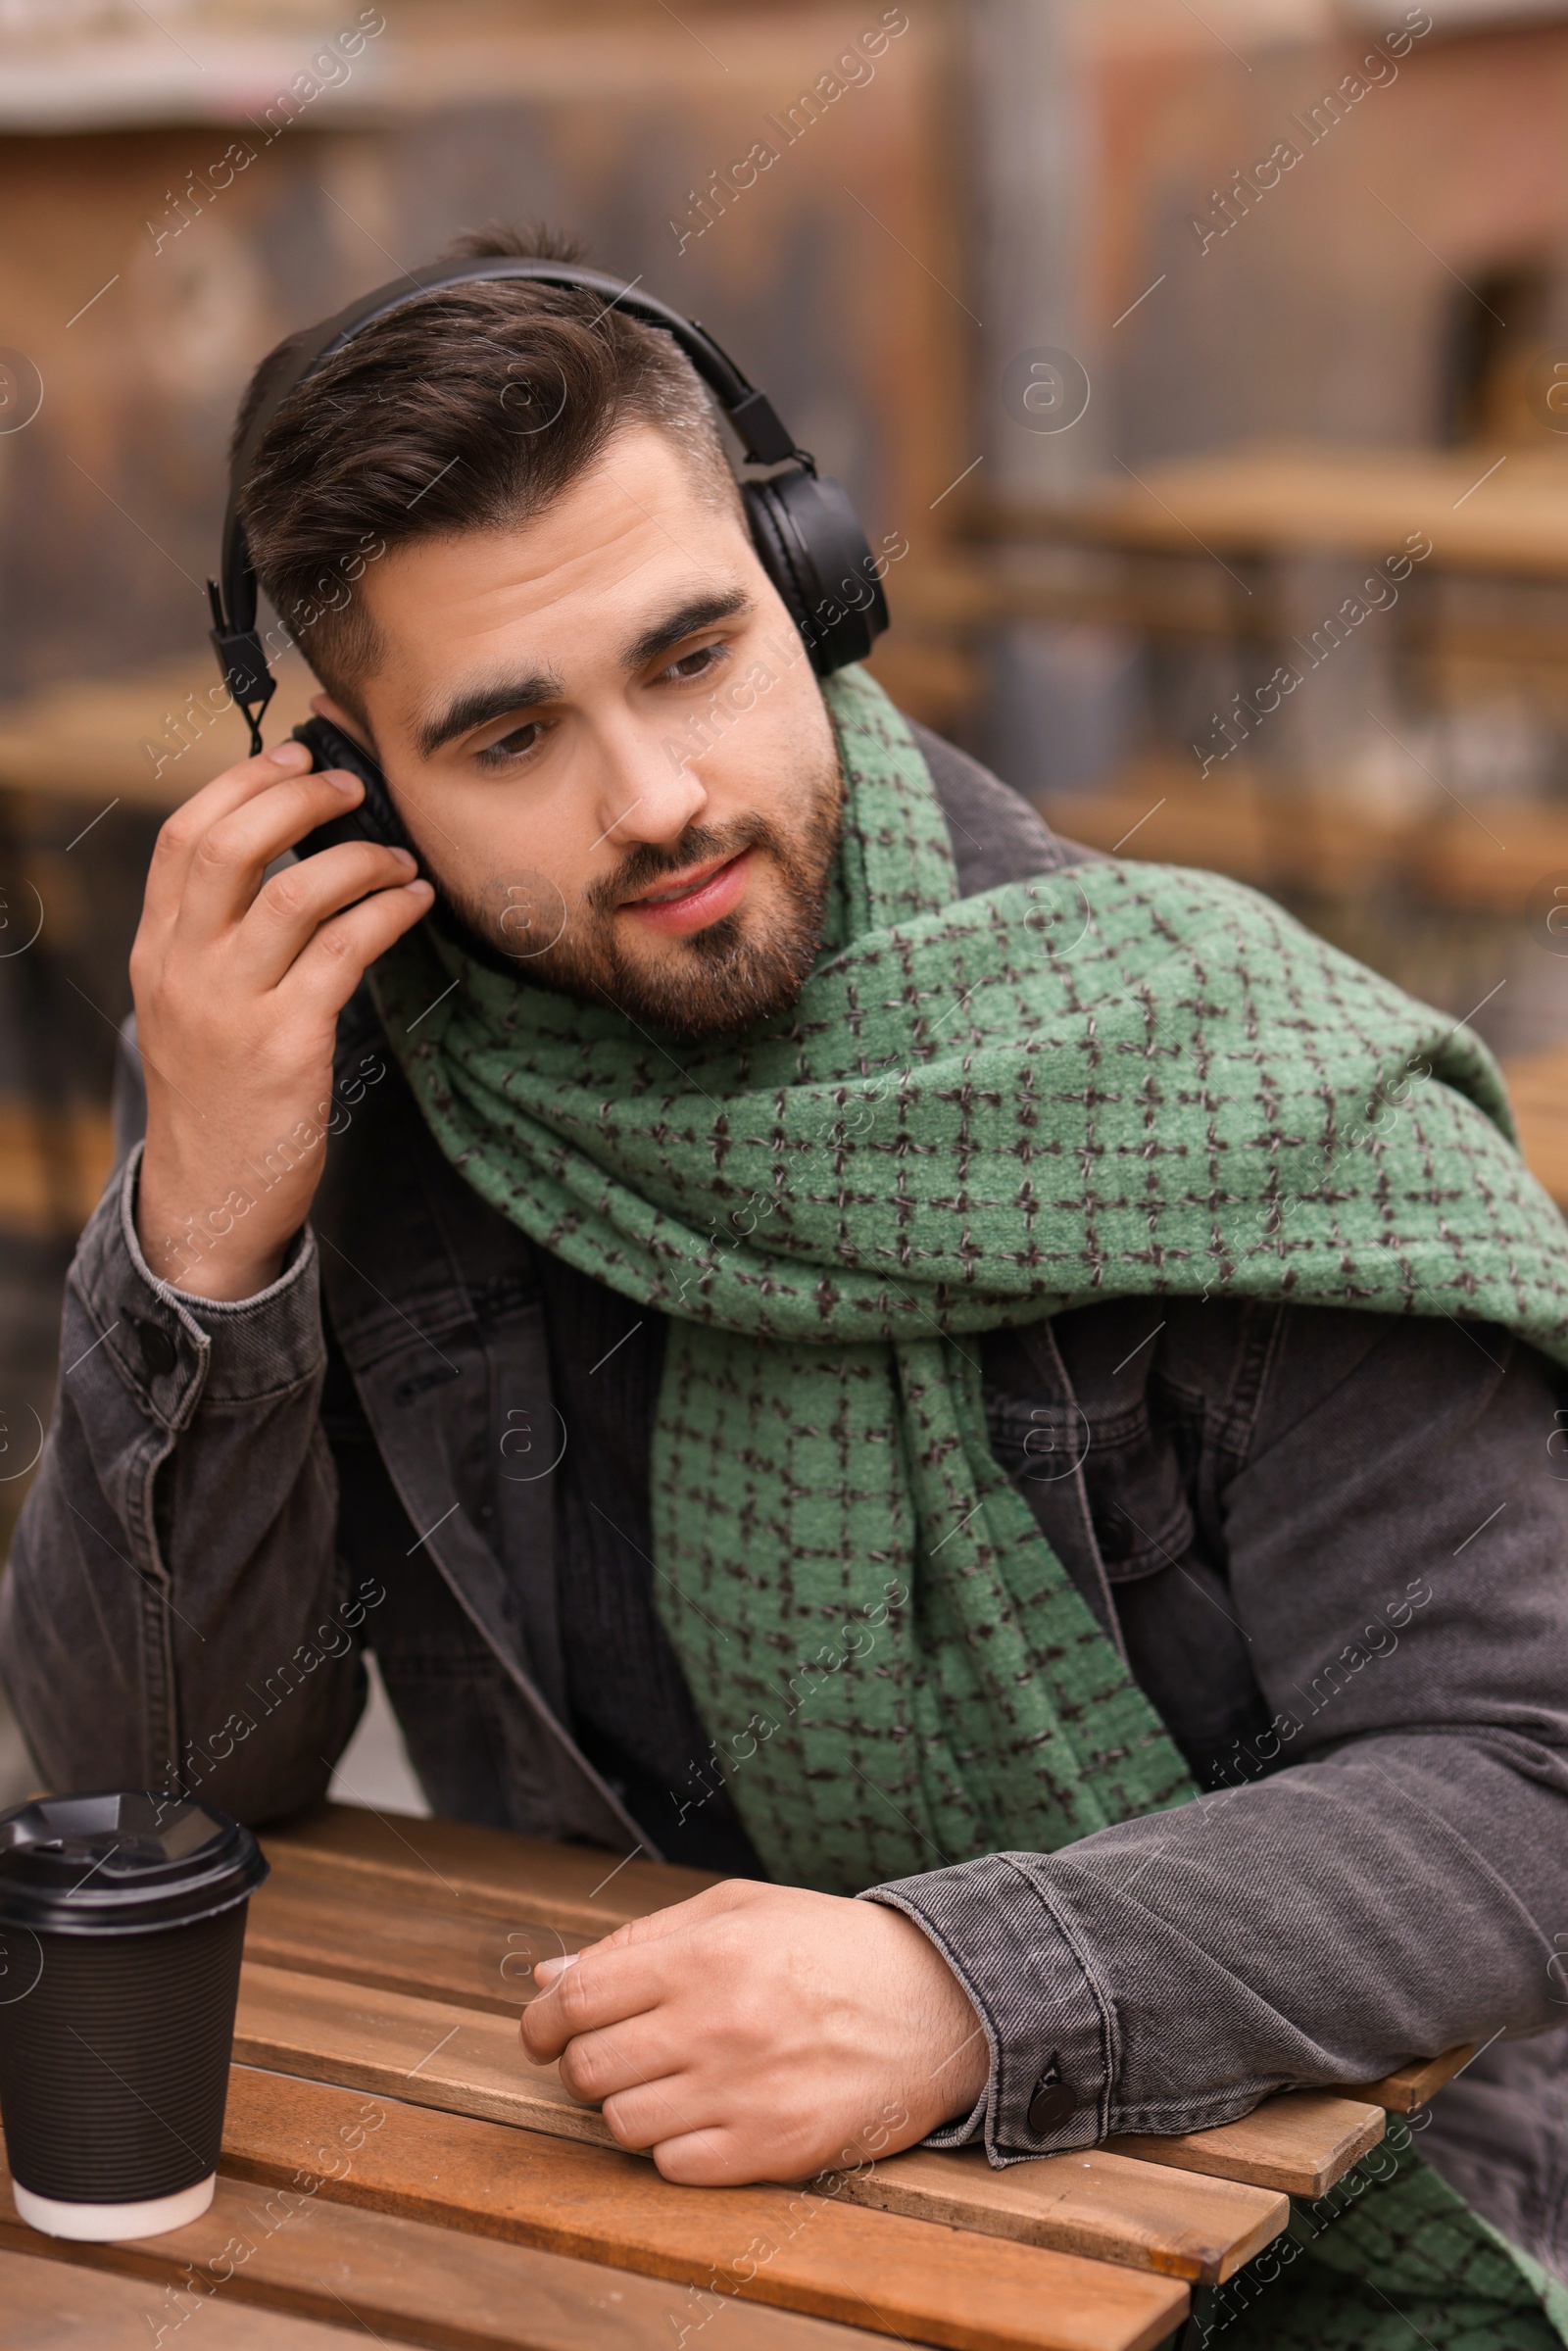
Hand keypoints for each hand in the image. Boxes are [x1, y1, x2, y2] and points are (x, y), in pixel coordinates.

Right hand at [131, 737, 431, 1299]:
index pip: (183, 837)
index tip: (294, 759)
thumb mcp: (191, 1009)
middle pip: (230, 847)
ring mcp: (231, 1006)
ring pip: (294, 894)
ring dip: (360, 860)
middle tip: (353, 789)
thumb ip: (218, 941)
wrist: (209, 1197)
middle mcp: (184, 970)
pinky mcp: (285, 1044)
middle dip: (299, 799)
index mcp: (158, 951)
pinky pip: (342, 951)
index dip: (241, 783)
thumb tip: (285, 865)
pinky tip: (413, 904)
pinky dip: (386, 914)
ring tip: (399, 860)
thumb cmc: (219, 1098)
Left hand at [520, 1880, 988, 2185]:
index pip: (577, 1997)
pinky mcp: (774, 2150)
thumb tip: (547, 1977)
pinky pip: (673, 2167)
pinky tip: (702, 2115)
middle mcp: (719, 2023)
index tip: (544, 2029)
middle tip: (610, 2055)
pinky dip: (672, 2147)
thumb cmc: (827, 1946)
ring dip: (626, 2107)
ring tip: (663, 2083)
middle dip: (580, 2064)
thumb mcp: (738, 1909)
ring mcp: (745, 2093)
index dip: (542, 2019)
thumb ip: (638, 1940)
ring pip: (622, 2124)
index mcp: (706, 1954)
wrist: (936, 2002)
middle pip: (587, 2067)